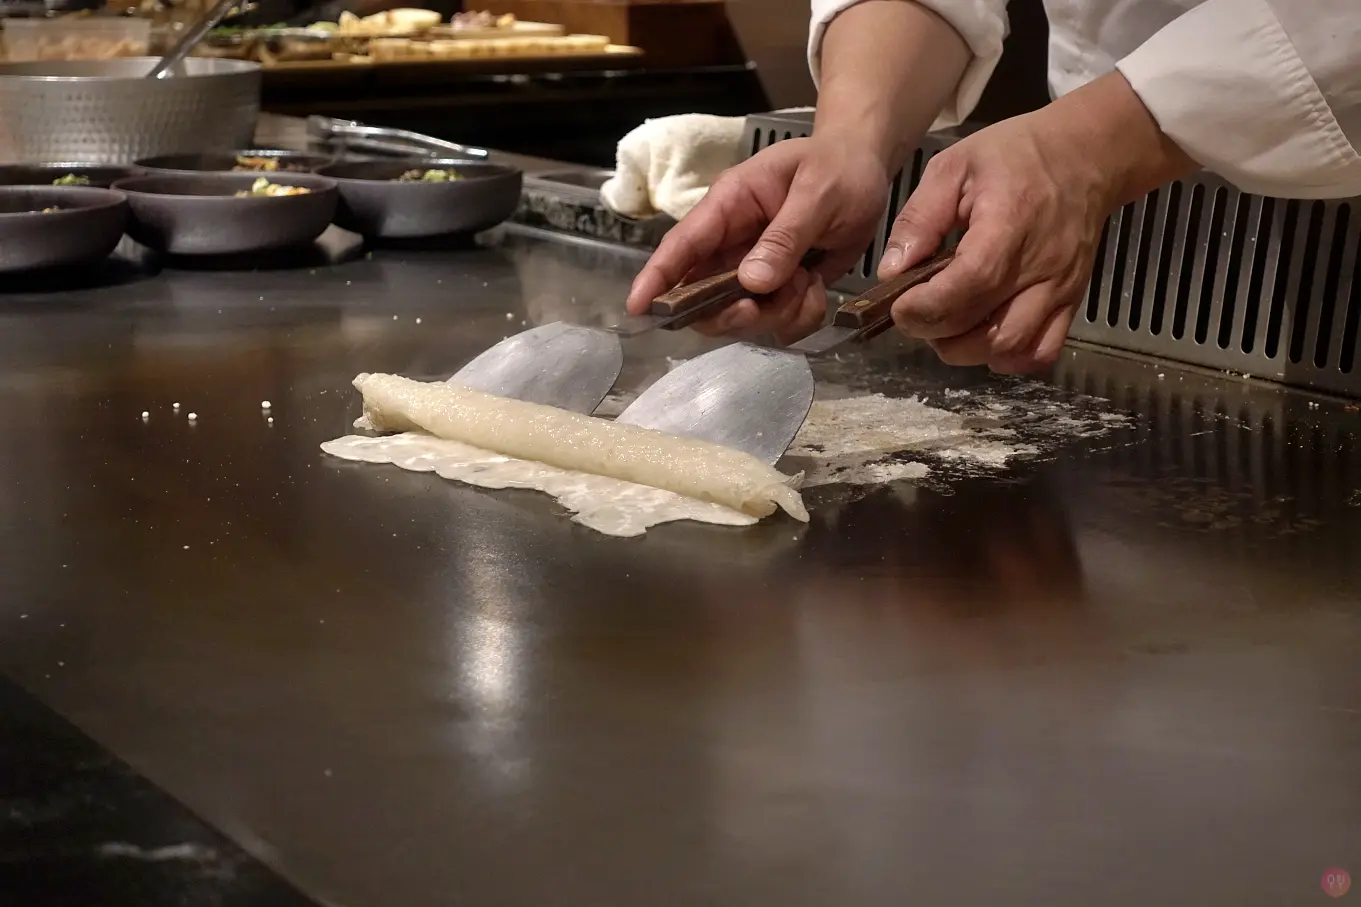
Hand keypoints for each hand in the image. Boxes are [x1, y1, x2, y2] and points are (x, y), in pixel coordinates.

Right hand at [625, 136, 890, 343]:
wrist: (865, 169)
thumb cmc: (838, 167)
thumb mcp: (819, 193)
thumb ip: (786, 236)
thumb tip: (752, 283)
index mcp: (730, 206)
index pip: (683, 244)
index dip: (657, 278)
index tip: (639, 308)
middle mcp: (732, 243)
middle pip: (705, 297)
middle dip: (733, 312)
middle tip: (763, 308)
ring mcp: (753, 270)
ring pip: (743, 317)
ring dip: (778, 313)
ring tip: (809, 282)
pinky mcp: (778, 289)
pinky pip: (777, 322)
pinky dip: (800, 315)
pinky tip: (817, 287)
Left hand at [879, 72, 1196, 373]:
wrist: (1085, 156)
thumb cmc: (1015, 156)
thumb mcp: (954, 167)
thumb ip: (919, 220)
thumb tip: (891, 271)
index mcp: (1009, 226)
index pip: (968, 286)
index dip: (925, 308)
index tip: (898, 306)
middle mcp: (1042, 266)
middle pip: (987, 329)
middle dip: (937, 331)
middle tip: (916, 312)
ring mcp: (1061, 290)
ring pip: (1011, 348)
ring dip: (968, 349)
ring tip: (946, 323)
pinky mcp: (1071, 303)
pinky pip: (1040, 352)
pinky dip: (1006, 357)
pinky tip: (983, 335)